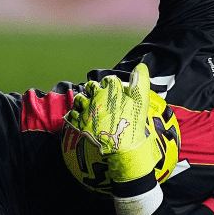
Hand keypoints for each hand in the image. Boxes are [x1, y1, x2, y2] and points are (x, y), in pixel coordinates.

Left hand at [65, 64, 158, 182]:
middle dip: (95, 90)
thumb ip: (140, 81)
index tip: (113, 91)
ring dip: (84, 100)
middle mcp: (97, 98)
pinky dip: (75, 113)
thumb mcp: (141, 101)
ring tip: (90, 106)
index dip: (110, 85)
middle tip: (101, 99)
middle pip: (91, 86)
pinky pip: (72, 113)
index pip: (107, 80)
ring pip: (79, 98)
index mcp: (111, 91)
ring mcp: (87, 110)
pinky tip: (82, 116)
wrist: (125, 148)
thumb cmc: (133, 124)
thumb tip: (141, 66)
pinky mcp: (80, 123)